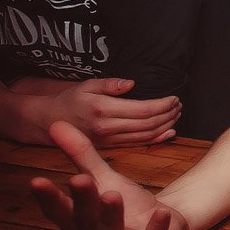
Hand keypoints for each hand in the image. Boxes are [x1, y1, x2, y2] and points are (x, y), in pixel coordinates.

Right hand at [30, 121, 191, 229]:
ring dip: (111, 217)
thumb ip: (81, 156)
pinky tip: (161, 212)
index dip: (48, 198)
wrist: (164, 222)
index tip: (36, 181)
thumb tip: (56, 125)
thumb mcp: (103, 177)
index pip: (58, 211)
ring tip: (112, 195)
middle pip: (83, 223)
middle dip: (81, 202)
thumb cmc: (125, 203)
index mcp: (78, 224)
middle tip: (78, 180)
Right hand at [35, 77, 180, 147]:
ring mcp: (110, 139)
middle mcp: (108, 127)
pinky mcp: (110, 146)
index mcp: (104, 109)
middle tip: (179, 105)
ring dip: (166, 125)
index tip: (174, 98)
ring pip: (146, 135)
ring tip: (176, 114)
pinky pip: (138, 144)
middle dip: (168, 114)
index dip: (163, 105)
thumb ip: (110, 84)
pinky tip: (168, 132)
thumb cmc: (70, 100)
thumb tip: (132, 83)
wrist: (50, 122)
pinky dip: (156, 139)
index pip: (143, 109)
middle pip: (148, 123)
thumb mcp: (87, 85)